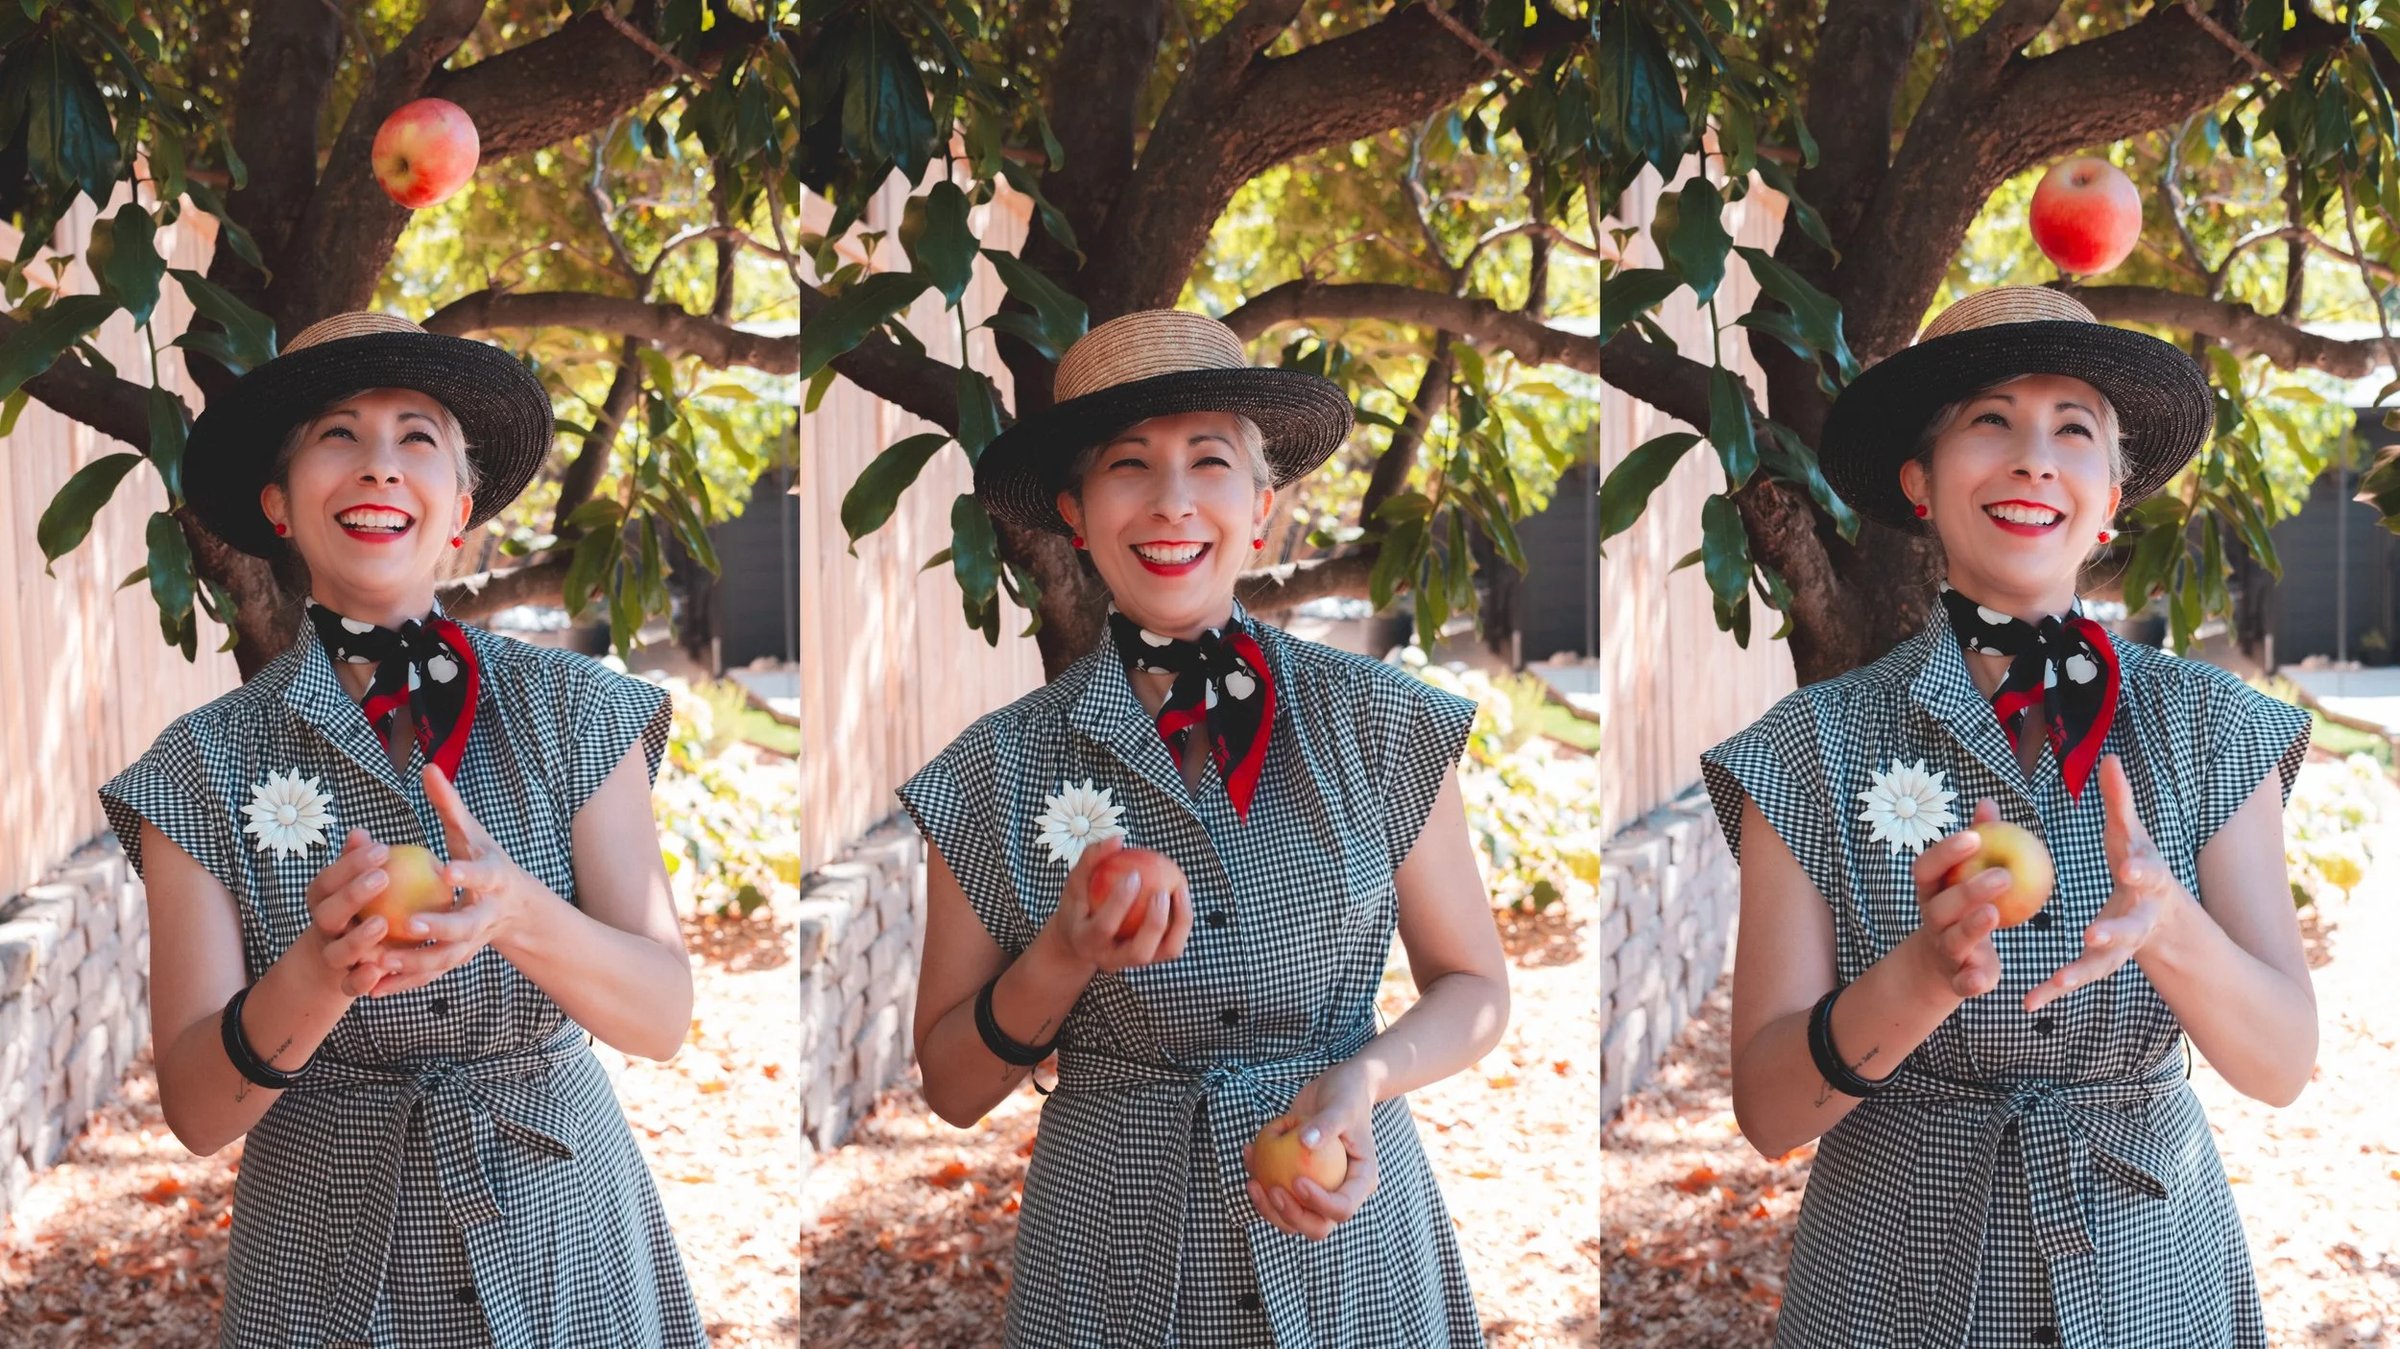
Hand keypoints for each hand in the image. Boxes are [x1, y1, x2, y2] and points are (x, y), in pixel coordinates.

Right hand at [297, 829, 406, 997]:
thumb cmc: (353, 912)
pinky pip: (350, 986)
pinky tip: (379, 970)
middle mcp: (323, 928)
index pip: (328, 880)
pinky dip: (361, 981)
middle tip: (384, 877)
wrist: (332, 967)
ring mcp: (332, 957)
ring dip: (358, 939)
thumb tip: (359, 832)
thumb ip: (354, 864)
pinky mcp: (344, 984)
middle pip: (328, 913)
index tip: (383, 848)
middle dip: (352, 895)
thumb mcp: (349, 887)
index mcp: (322, 901)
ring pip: (338, 952)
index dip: (350, 865)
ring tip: (382, 923)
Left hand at [367, 765, 542, 995]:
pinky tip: (373, 985)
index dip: (468, 874)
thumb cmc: (484, 861)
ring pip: (446, 958)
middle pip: (466, 926)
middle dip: (441, 927)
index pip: (484, 876)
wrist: (513, 909)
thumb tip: (429, 768)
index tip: (446, 871)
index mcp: (494, 880)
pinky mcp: (456, 959)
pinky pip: (428, 974)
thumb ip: (450, 805)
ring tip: (383, 959)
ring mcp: (473, 942)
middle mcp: (486, 914)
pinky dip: (403, 982)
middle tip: (410, 924)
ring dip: (416, 962)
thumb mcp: (472, 832)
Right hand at [1054, 836, 1189, 972]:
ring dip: (1180, 921)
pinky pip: (1175, 941)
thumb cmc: (1078, 906)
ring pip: (1166, 951)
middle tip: (1163, 890)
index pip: (1104, 927)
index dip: (1120, 902)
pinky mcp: (1153, 958)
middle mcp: (1112, 960)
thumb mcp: (1074, 882)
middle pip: (1139, 952)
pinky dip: (1183, 919)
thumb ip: (1091, 859)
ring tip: (1181, 888)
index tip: (1134, 874)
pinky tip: (1183, 891)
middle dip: (1155, 923)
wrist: (1079, 942)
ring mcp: (1135, 963)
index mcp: (1087, 942)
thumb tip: (1117, 839)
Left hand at [1242, 1061, 1380, 1240]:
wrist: (1336, 1088)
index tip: (1296, 1181)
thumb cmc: (1346, 1094)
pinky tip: (1248, 1153)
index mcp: (1361, 1182)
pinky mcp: (1298, 1181)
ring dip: (1268, 1208)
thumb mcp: (1342, 1105)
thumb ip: (1327, 1124)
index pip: (1343, 1208)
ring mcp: (1319, 1191)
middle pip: (1317, 1226)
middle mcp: (1340, 1193)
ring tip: (1252, 1181)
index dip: (1319, 1203)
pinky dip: (1260, 1182)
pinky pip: (1277, 1194)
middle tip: (1271, 1190)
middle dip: (1291, 1217)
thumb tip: (1305, 1143)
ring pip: (1292, 1219)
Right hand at [1905, 799, 2006, 1001]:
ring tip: (1994, 913)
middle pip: (1943, 905)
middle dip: (1969, 890)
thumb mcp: (1963, 876)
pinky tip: (1984, 978)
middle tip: (2005, 875)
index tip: (1973, 835)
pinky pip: (1962, 982)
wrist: (1941, 964)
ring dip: (1971, 928)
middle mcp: (1932, 920)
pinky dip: (1971, 981)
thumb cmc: (1959, 908)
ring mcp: (1943, 950)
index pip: (1927, 868)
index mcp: (1931, 892)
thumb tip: (1988, 802)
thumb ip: (1978, 841)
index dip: (1946, 852)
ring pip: (1954, 940)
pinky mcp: (1958, 979)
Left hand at [2025, 756, 2187, 1012]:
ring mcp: (2125, 946)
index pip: (2149, 874)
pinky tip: (2030, 1001)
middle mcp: (2142, 917)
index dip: (2141, 870)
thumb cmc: (2140, 865)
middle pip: (2131, 926)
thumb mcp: (2134, 835)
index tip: (2127, 868)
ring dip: (2081, 970)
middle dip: (2114, 930)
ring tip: (2057, 981)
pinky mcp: (2105, 964)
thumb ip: (2121, 802)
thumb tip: (2110, 758)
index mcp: (2149, 882)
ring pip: (2105, 962)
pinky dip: (2056, 989)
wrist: (2165, 919)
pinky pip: (2079, 977)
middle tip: (2093, 934)